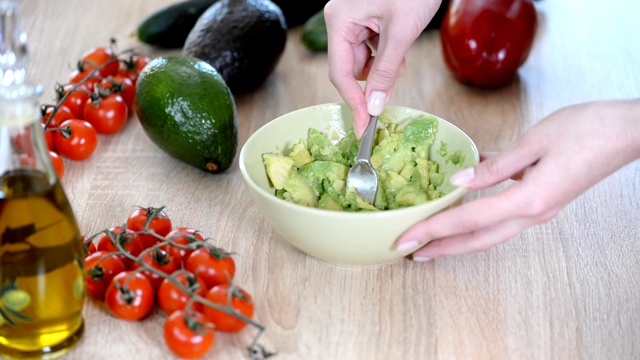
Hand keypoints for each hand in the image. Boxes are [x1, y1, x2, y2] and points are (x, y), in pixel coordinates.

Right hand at [324, 0, 440, 135]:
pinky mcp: (365, 17)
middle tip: (396, 76)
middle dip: (374, 76)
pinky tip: (399, 44)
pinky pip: (369, 46)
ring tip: (401, 50)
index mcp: (339, 20)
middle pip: (350, 66)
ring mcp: (352, 18)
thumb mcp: (401, 33)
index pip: (340, 73)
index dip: (353, 102)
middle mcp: (340, 19)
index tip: (364, 127)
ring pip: (362, 59)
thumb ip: (385, 72)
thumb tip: (373, 105)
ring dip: (382, 64)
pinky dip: (385, 52)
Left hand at [396, 99, 639, 260]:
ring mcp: (540, 209)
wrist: (629, 132)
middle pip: (477, 239)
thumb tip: (459, 181)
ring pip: (489, 232)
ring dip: (458, 237)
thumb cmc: (589, 130)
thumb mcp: (535, 141)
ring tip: (431, 238)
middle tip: (411, 253)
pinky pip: (504, 212)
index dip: (434, 230)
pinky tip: (462, 201)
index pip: (468, 220)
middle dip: (442, 248)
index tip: (407, 239)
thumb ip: (494, 166)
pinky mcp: (544, 199)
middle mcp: (533, 212)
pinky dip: (479, 214)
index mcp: (528, 200)